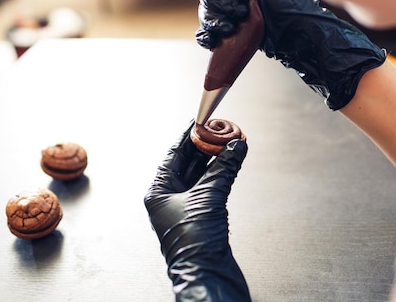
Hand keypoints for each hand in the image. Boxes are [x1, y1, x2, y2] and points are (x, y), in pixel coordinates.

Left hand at [144, 122, 250, 301]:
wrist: (207, 275)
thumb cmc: (195, 243)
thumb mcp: (209, 197)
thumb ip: (223, 168)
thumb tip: (236, 145)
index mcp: (159, 191)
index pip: (174, 154)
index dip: (188, 135)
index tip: (201, 120)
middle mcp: (170, 197)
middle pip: (188, 162)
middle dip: (206, 145)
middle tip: (222, 129)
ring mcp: (186, 207)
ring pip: (202, 174)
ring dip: (217, 159)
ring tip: (232, 142)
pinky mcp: (203, 215)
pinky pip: (212, 186)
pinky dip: (223, 173)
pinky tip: (233, 162)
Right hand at [197, 0, 386, 110]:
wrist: (300, 35)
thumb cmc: (288, 0)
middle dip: (221, 3)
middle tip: (242, 11)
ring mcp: (233, 9)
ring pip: (206, 11)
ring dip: (215, 20)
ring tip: (232, 27)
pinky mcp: (233, 30)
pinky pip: (207, 32)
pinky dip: (207, 36)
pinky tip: (214, 40)